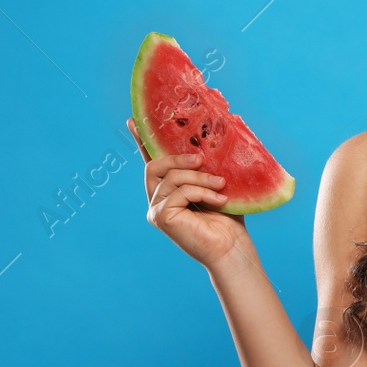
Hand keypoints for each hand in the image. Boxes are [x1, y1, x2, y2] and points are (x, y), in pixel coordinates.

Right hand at [128, 117, 251, 267]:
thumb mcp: (216, 184)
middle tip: (202, 160)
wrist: (232, 247)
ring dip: (200, 178)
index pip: (152, 161)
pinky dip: (201, 192)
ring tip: (221, 184)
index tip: (134, 120)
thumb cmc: (228, 218)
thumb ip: (206, 166)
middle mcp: (157, 198)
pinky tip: (218, 200)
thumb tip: (207, 141)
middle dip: (179, 158)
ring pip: (172, 178)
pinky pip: (179, 192)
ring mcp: (156, 209)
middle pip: (155, 165)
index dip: (142, 141)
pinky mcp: (160, 217)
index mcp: (169, 189)